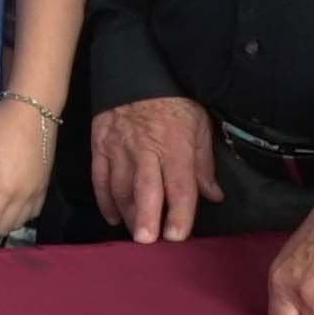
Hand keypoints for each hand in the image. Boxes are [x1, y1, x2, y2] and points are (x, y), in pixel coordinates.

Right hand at [88, 96, 220, 240]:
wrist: (137, 73)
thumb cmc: (175, 103)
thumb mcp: (199, 128)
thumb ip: (204, 165)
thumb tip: (213, 196)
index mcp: (175, 147)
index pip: (179, 186)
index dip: (180, 213)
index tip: (178, 236)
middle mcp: (146, 151)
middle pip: (145, 189)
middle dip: (146, 217)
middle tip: (146, 241)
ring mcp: (119, 149)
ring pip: (120, 187)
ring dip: (127, 213)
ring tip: (135, 233)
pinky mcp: (99, 145)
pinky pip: (99, 177)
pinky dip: (104, 199)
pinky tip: (113, 217)